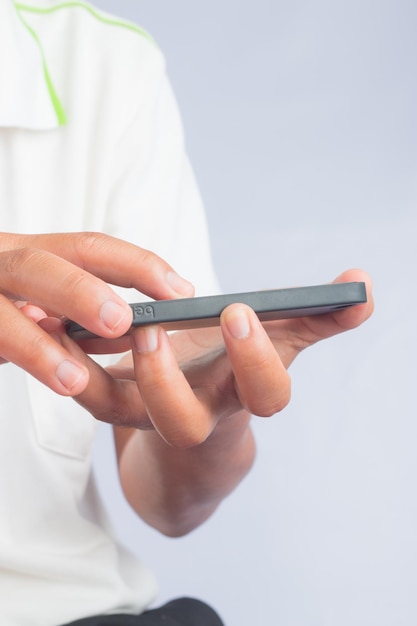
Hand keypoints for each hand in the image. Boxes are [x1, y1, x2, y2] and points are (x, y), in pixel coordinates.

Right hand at [0, 232, 193, 394]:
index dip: (137, 264)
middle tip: (124, 321)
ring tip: (75, 380)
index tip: (181, 289)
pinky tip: (34, 380)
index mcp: (25, 251)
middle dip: (83, 291)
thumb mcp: (29, 298)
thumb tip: (131, 327)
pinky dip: (8, 353)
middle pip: (41, 263)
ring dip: (36, 345)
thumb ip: (70, 309)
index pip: (88, 247)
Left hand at [48, 268, 372, 534]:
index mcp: (242, 396)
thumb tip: (363, 284)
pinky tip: (63, 318)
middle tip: (155, 324)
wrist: (192, 424)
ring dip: (92, 365)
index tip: (241, 312)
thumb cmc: (236, 374)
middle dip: (166, 378)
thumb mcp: (276, 344)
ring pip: (122, 413)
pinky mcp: (111, 403)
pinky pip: (86, 391)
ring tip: (99, 317)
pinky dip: (72, 358)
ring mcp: (147, 415)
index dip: (256, 360)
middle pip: (181, 422)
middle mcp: (196, 415)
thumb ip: (315, 318)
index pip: (265, 396)